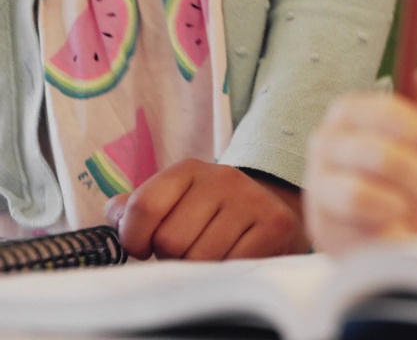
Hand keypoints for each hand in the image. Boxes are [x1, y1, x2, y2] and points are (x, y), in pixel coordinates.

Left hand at [104, 159, 308, 259]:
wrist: (267, 213)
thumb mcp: (172, 202)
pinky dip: (225, 273)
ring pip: (200, 257)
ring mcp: (251, 199)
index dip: (134, 238)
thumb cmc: (208, 214)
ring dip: (198, 268)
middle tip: (185, 251)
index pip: (144, 206)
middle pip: (170, 239)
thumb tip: (115, 214)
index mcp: (188, 169)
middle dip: (171, 257)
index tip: (142, 249)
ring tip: (209, 255)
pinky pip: (231, 266)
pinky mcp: (275, 224)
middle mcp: (222, 177)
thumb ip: (134, 208)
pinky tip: (231, 258)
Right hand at [304, 66, 416, 252]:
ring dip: (402, 199)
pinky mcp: (320, 222)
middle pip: (373, 151)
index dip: (407, 122)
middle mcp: (325, 143)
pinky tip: (392, 224)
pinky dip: (389, 223)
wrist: (416, 231)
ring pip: (360, 192)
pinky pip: (359, 221)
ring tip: (406, 204)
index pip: (369, 107)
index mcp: (350, 114)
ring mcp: (318, 183)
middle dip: (414, 172)